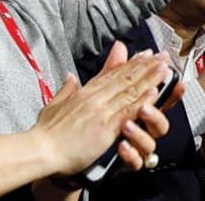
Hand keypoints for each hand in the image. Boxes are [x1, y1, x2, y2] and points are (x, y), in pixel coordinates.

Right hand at [30, 43, 170, 175]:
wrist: (40, 150)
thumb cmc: (46, 133)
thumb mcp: (54, 104)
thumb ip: (66, 90)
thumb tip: (70, 77)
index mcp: (85, 93)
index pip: (112, 74)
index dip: (130, 63)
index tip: (144, 54)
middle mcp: (95, 98)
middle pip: (125, 78)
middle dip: (146, 66)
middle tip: (162, 56)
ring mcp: (101, 111)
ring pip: (130, 91)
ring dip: (150, 79)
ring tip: (165, 68)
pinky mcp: (105, 127)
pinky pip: (127, 111)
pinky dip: (141, 101)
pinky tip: (154, 92)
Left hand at [98, 43, 185, 171]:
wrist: (66, 151)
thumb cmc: (88, 122)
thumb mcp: (99, 92)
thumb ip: (114, 70)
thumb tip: (120, 46)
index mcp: (137, 112)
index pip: (158, 101)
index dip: (170, 92)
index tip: (177, 82)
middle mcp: (139, 129)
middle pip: (160, 123)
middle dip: (155, 113)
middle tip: (146, 106)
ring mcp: (133, 146)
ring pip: (151, 144)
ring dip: (141, 134)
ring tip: (127, 126)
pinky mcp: (124, 162)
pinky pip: (136, 162)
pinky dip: (130, 155)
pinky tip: (121, 147)